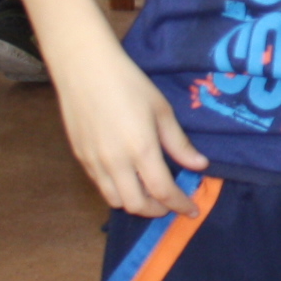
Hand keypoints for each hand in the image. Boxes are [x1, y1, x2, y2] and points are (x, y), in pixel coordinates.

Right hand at [52, 45, 207, 216]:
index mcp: (140, 150)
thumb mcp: (162, 110)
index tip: (192, 210)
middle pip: (136, 205)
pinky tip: (128, 179)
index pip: (163, 191)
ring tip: (150, 194)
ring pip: (114, 200)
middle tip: (171, 203)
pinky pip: (100, 186)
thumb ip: (179, 143)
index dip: (180, 205)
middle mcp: (115, 162)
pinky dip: (117, 191)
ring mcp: (93, 162)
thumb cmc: (129, 84)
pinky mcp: (80, 157)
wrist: (85, 69)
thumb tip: (200, 166)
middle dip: (157, 210)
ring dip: (135, 204)